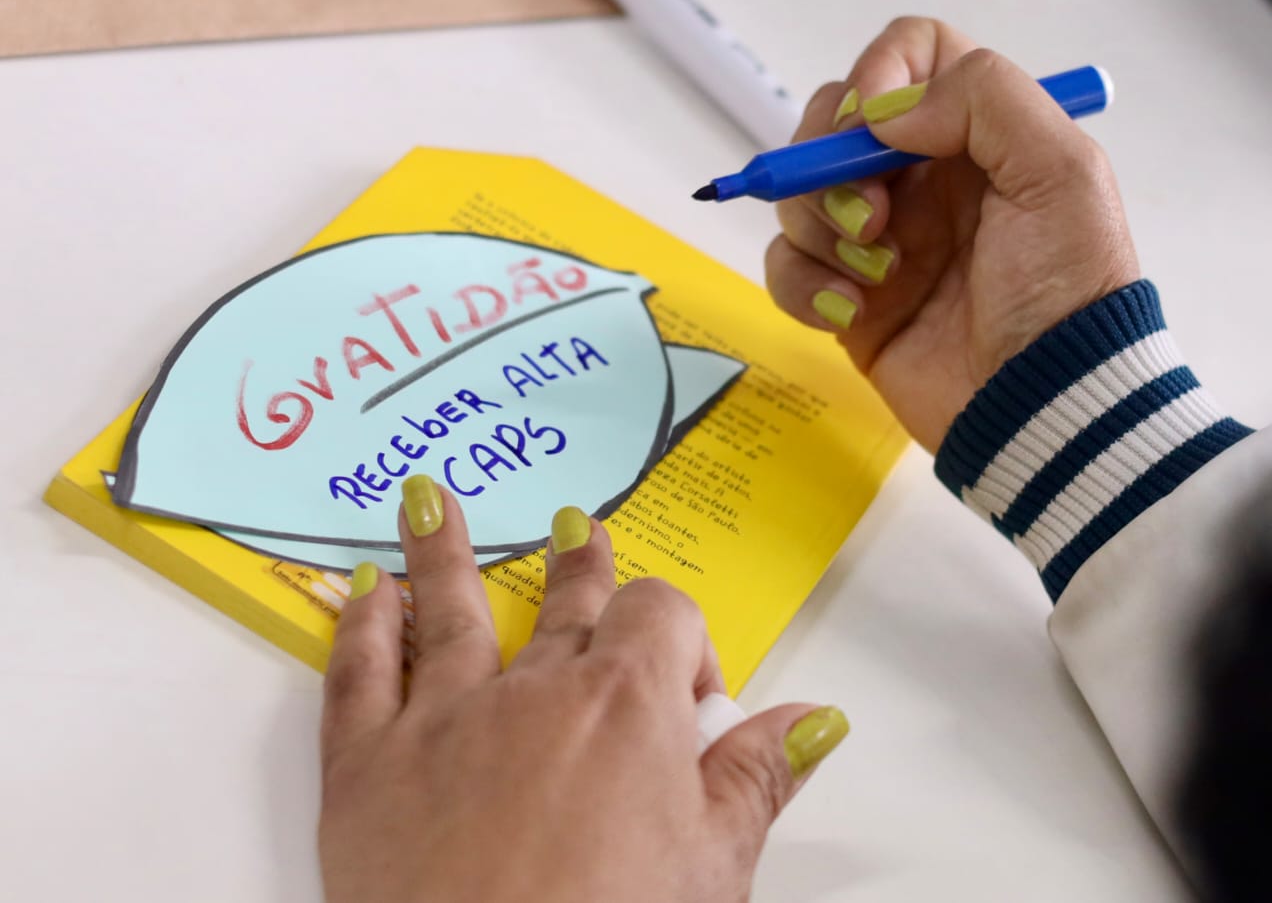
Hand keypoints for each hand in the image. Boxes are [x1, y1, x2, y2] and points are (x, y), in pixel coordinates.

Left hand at [318, 476, 848, 902]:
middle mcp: (533, 691)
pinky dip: (361, 626)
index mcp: (625, 706)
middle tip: (577, 531)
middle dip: (578, 567)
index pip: (661, 613)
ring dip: (444, 552)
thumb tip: (814, 718)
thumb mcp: (713, 867)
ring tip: (432, 501)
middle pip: (563, 601)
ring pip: (448, 609)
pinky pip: (360, 673)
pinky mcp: (366, 766)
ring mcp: (444, 720)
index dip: (684, 640)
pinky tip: (363, 591)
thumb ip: (758, 776)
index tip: (692, 695)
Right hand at [766, 17, 1139, 450]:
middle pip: (831, 125)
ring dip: (822, 231)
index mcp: (974, 135)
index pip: (906, 59)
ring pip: (799, 197)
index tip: (875, 127)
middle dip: (831, 165)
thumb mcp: (1060, 170)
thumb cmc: (1064, 288)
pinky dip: (804, 287)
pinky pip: (787, 269)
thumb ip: (983, 98)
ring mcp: (877, 240)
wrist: (1043, 402)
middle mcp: (920, 179)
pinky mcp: (847, 299)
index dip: (875, 75)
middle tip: (870, 218)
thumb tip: (884, 111)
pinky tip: (851, 313)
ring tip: (878, 277)